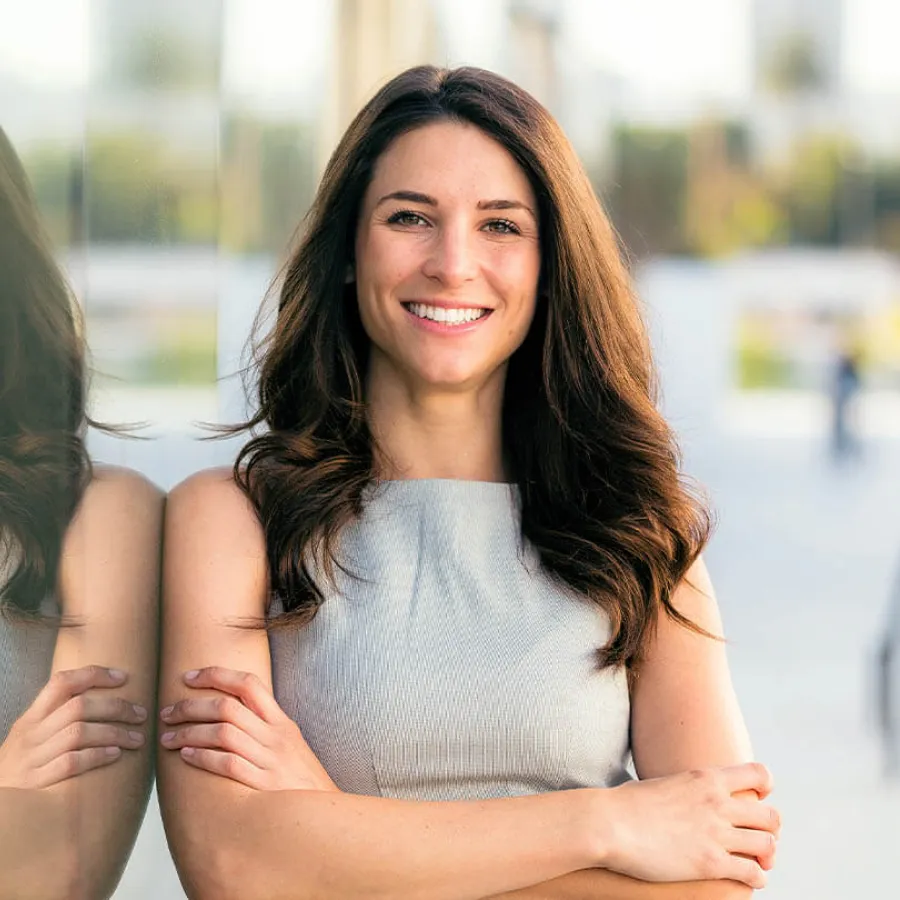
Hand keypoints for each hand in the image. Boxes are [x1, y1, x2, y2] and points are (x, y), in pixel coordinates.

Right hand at [0, 665, 146, 788]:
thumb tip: (105, 701)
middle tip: (141, 714)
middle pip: (78, 707)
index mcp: (31, 718)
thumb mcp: (30, 738)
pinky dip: (97, 756)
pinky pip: (71, 763)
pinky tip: (115, 755)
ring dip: (114, 733)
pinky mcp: (36, 783)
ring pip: (78, 733)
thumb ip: (56, 720)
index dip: (94, 675)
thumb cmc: (21, 768)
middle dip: (116, 707)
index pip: (61, 682)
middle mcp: (30, 734)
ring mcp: (31, 759)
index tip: (123, 677)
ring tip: (137, 739)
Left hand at [159, 666, 339, 791]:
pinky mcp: (264, 786)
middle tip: (168, 712)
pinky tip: (185, 757)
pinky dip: (203, 758)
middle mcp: (277, 736)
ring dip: (189, 733)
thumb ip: (265, 727)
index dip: (217, 675)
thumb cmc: (301, 779)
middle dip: (191, 706)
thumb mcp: (290, 744)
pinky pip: (228, 764)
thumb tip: (229, 711)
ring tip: (168, 738)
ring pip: (223, 734)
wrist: (324, 815)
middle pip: (228, 707)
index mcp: (282, 722)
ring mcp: (271, 761)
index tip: (189, 676)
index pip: (249, 685)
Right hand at [598, 763, 780, 888]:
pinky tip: (748, 880)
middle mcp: (717, 803)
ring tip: (757, 863)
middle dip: (770, 830)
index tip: (758, 799)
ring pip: (768, 846)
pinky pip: (753, 874)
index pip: (759, 774)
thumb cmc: (625, 804)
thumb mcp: (664, 783)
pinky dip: (756, 879)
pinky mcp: (710, 863)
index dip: (765, 788)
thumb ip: (684, 788)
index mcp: (706, 778)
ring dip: (766, 857)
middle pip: (771, 816)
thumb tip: (681, 794)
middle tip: (758, 840)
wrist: (609, 823)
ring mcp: (715, 833)